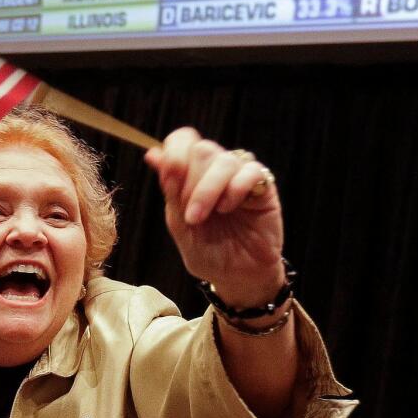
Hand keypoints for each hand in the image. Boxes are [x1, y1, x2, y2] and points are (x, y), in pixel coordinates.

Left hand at [144, 127, 284, 306]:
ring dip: (208, 190)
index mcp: (191, 175)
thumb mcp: (180, 224)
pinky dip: (235, 188)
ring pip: (224, 160)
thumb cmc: (208, 251)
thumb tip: (153, 154)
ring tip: (203, 218)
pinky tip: (229, 208)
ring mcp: (240, 176)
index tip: (169, 174)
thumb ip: (171, 191)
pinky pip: (251, 171)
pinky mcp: (264, 187)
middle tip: (190, 215)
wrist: (237, 276)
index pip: (183, 141)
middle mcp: (215, 171)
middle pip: (202, 150)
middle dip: (190, 182)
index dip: (175, 150)